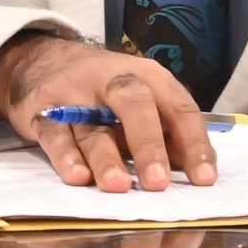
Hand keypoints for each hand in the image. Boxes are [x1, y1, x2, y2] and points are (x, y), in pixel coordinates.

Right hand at [0, 33, 216, 193]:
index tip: (204, 179)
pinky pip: (55, 134)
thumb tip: (194, 171)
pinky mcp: (43, 111)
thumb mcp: (139, 99)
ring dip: (106, 158)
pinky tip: (78, 177)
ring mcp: (75, 95)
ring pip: (93, 126)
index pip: (177, 105)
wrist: (43, 60)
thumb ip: (165, 131)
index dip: (193, 142)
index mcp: (146, 75)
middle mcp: (112, 79)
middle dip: (148, 143)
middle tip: (159, 182)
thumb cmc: (104, 90)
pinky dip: (66, 156)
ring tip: (119, 186)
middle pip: (135, 104)